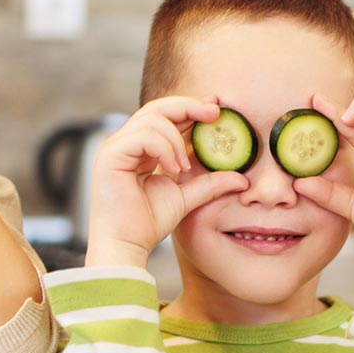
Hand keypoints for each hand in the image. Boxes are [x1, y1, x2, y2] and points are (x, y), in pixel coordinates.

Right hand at [84, 96, 247, 268]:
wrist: (127, 245)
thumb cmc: (148, 223)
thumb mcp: (187, 198)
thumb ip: (210, 184)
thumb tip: (243, 179)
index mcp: (142, 149)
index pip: (167, 117)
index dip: (192, 108)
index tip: (217, 107)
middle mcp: (127, 143)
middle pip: (158, 108)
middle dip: (189, 106)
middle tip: (215, 113)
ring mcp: (117, 147)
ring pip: (152, 118)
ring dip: (176, 138)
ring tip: (183, 166)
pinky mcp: (110, 155)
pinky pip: (143, 136)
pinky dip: (164, 147)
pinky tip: (173, 168)